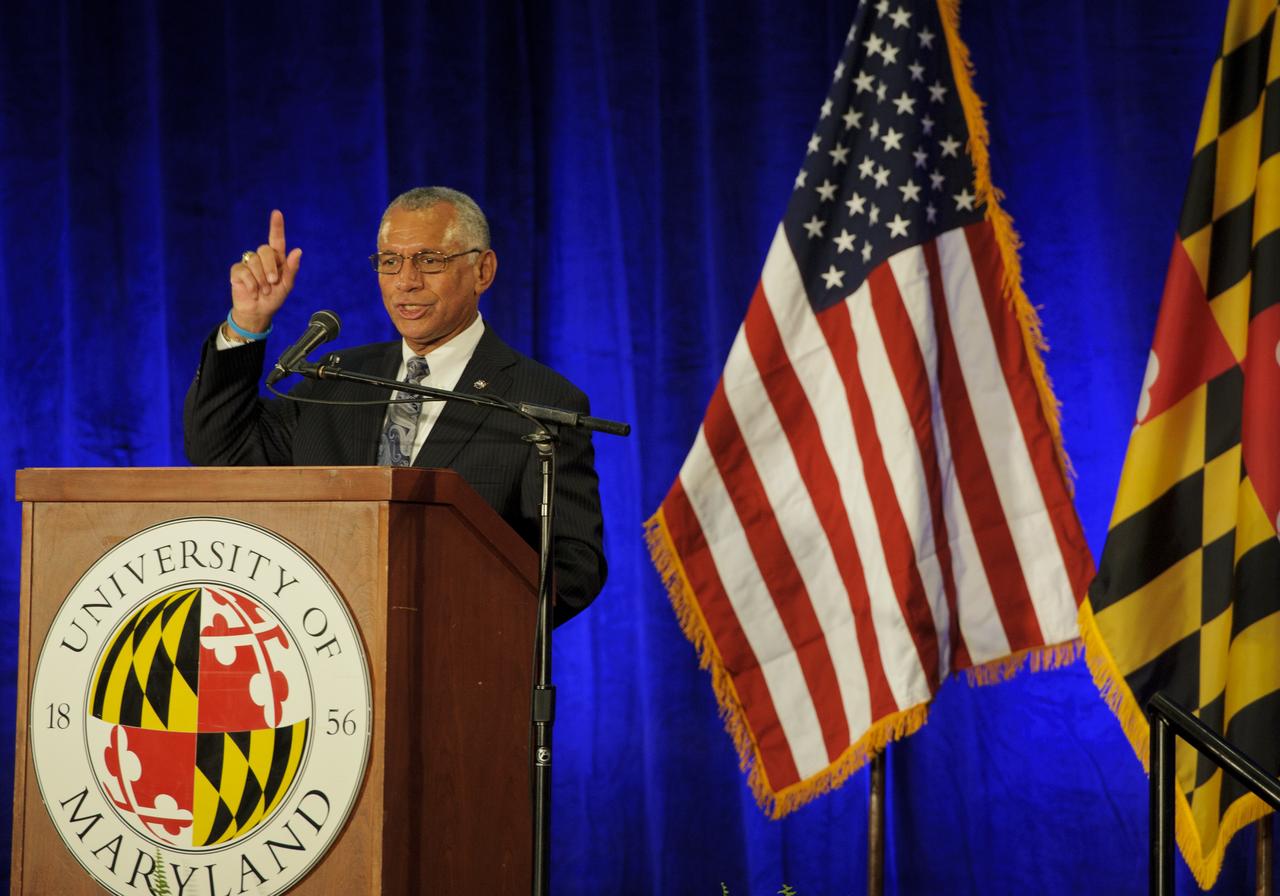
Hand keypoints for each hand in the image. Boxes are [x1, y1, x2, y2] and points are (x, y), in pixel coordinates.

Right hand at [228, 209, 302, 333]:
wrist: (259, 312)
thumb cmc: (274, 298)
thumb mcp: (286, 286)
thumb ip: (292, 269)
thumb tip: (297, 251)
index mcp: (277, 260)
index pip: (277, 240)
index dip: (276, 226)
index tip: (277, 213)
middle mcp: (262, 258)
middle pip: (265, 250)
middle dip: (270, 267)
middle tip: (273, 282)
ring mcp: (248, 263)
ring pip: (254, 262)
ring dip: (261, 280)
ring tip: (264, 291)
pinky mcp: (237, 271)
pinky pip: (244, 272)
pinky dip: (251, 284)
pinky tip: (253, 292)